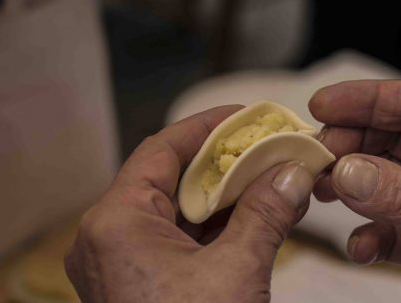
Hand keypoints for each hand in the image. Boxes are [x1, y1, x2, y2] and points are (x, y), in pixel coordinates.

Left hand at [65, 106, 313, 302]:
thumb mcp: (237, 272)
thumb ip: (266, 213)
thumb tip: (293, 173)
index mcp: (116, 223)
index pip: (162, 150)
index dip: (208, 127)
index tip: (247, 115)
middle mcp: (107, 238)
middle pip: (170, 178)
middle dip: (224, 163)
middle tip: (267, 146)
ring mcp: (121, 264)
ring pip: (176, 211)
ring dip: (223, 195)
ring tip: (269, 177)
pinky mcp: (138, 285)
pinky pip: (177, 240)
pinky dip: (215, 226)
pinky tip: (255, 215)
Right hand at [309, 80, 400, 292]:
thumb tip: (345, 171)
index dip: (371, 99)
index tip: (325, 104)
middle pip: (396, 138)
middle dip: (355, 145)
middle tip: (318, 155)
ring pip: (386, 178)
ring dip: (354, 186)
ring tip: (324, 193)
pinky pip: (390, 223)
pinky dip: (370, 233)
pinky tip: (362, 247)